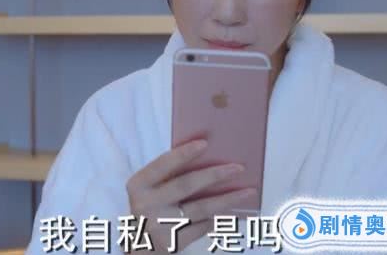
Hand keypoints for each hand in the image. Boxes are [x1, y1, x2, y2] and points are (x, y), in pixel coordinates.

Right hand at [125, 139, 254, 253]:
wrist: (140, 245)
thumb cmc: (149, 208)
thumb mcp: (148, 189)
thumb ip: (167, 175)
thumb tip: (206, 158)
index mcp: (139, 185)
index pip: (163, 164)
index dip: (183, 153)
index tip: (204, 143)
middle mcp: (146, 204)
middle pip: (186, 185)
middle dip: (215, 175)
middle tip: (238, 168)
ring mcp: (160, 225)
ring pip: (201, 208)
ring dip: (227, 199)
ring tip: (248, 191)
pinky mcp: (173, 242)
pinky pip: (203, 226)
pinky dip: (220, 218)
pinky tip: (235, 212)